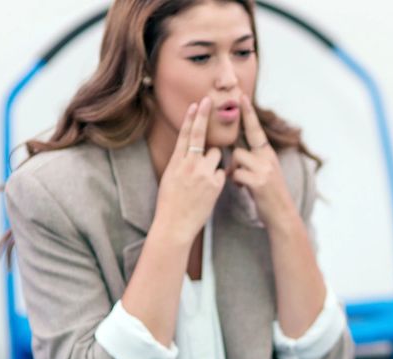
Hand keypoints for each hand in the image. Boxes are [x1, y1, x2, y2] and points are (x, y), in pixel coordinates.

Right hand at [154, 97, 225, 242]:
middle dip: (204, 117)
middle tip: (208, 100)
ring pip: (217, 155)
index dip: (192, 118)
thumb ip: (181, 163)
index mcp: (176, 162)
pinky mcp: (215, 184)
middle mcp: (189, 164)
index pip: (184, 135)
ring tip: (204, 179)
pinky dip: (218, 179)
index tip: (197, 104)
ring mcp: (203, 173)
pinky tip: (209, 191)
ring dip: (215, 161)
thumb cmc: (170, 203)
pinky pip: (222, 173)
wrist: (175, 224)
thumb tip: (190, 151)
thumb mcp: (170, 178)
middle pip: (200, 135)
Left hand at [230, 92, 296, 227]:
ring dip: (234, 172)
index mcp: (268, 155)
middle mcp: (268, 159)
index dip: (249, 114)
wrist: (282, 214)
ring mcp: (264, 170)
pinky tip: (243, 188)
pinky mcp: (258, 182)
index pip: (256, 130)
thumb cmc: (269, 195)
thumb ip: (254, 161)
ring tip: (242, 183)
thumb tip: (236, 154)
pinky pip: (236, 174)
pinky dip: (236, 182)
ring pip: (236, 160)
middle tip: (228, 148)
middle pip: (240, 148)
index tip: (242, 97)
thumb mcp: (265, 173)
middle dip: (234, 159)